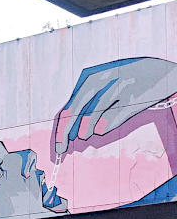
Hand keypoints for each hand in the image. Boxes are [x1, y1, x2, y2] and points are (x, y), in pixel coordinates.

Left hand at [53, 57, 176, 158]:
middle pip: (75, 112)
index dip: (61, 128)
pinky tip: (101, 130)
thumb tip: (70, 128)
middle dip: (65, 133)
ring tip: (85, 135)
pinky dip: (106, 127)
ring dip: (86, 130)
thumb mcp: (103, 84)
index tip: (58, 144)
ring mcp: (118, 87)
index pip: (68, 107)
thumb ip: (87, 102)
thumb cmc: (127, 79)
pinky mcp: (134, 96)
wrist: (160, 69)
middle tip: (62, 149)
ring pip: (93, 115)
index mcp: (90, 76)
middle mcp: (102, 80)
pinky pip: (114, 117)